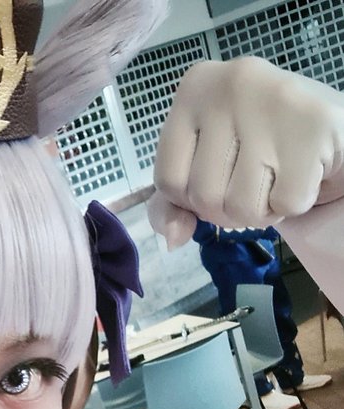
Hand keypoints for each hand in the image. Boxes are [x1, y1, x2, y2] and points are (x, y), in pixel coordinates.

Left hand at [148, 57, 343, 247]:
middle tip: (253, 177)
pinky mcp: (313, 127)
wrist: (328, 126)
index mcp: (195, 87)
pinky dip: (292, 205)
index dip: (191, 197)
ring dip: (260, 210)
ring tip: (275, 175)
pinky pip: (284, 205)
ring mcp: (273, 102)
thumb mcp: (203, 162)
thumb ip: (172, 202)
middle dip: (228, 206)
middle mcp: (230, 84)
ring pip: (241, 207)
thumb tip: (173, 238)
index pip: (167, 179)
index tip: (217, 174)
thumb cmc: (256, 142)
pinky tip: (299, 173)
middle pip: (204, 197)